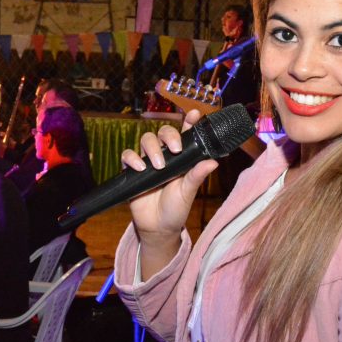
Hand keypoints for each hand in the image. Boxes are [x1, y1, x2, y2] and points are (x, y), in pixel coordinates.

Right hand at [122, 110, 217, 275]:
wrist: (158, 227)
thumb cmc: (176, 208)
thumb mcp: (189, 192)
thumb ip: (197, 175)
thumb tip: (214, 161)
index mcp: (182, 158)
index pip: (186, 134)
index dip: (190, 122)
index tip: (196, 114)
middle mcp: (165, 156)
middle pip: (163, 132)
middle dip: (169, 135)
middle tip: (176, 149)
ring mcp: (148, 161)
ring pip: (146, 140)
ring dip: (152, 148)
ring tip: (159, 166)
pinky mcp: (132, 171)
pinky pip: (128, 155)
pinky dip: (132, 158)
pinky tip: (140, 167)